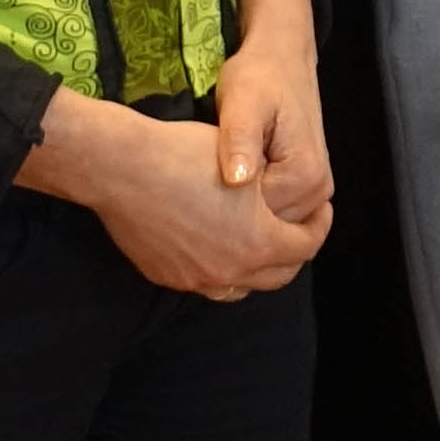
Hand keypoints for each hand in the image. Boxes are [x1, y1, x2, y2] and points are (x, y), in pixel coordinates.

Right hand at [28, 83, 324, 302]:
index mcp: (258, 243)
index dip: (318, 224)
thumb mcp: (249, 166)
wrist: (120, 166)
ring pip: (241, 285)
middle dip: (292, 250)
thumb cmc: (185, 155)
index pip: (307, 245)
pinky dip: (219, 268)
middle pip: (279, 274)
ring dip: (256, 267)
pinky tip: (216, 244)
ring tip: (256, 240)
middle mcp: (229, 270)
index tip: (318, 210)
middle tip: (293, 227)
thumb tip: (297, 202)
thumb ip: (279, 195)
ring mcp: (195, 279)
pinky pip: (204, 282)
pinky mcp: (166, 276)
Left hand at [216, 0, 334, 238]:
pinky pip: (268, 214)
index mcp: (306, 175)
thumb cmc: (258, 77)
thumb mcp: (243, 103)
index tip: (192, 181)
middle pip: (263, 229)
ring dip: (234, 213)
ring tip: (205, 181)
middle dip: (227, 213)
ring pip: (264, 225)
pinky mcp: (300, 189)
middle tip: (193, 180)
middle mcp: (317, 191)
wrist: (279, 60)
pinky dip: (243, 208)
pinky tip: (220, 183)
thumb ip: (240, 141)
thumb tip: (238, 180)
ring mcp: (312, 193)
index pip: (257, 220)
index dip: (219, 206)